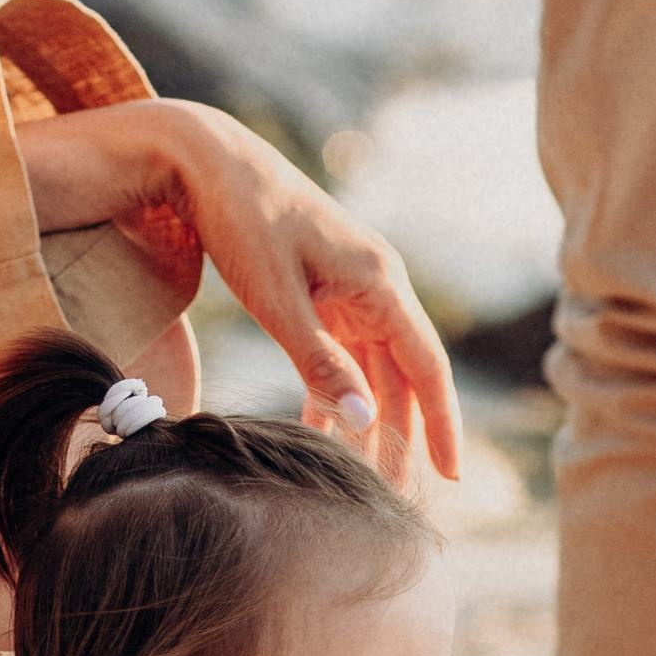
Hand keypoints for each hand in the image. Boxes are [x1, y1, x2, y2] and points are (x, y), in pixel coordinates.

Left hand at [15, 98, 459, 483]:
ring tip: (366, 474)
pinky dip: (337, 388)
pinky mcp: (323, 287)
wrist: (205, 159)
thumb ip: (319, 363)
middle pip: (404, 374)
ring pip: (375, 365)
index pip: (426, 367)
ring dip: (371, 417)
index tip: (450, 476)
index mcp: (379, 282)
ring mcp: (351, 285)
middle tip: (398, 496)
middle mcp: (377, 283)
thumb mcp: (275, 300)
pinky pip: (344, 349)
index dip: (441, 424)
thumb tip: (362, 422)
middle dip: (405, 435)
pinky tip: (321, 428)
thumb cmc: (241, 222)